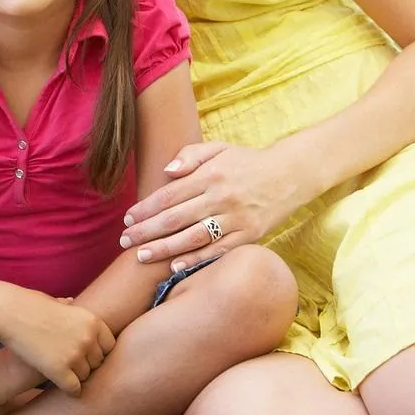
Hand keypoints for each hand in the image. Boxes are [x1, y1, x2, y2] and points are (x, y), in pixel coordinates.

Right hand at [0, 292, 113, 394]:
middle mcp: (88, 338)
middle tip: (70, 363)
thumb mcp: (54, 301)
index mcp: (92, 321)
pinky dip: (69, 389)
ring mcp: (75, 356)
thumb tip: (70, 303)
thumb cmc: (27, 304)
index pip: (109, 346)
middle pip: (98, 363)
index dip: (96, 350)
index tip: (84, 353)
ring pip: (85, 377)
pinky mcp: (59, 370)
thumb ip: (67, 308)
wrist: (7, 311)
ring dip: (75, 375)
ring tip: (61, 371)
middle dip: (85, 363)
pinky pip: (74, 389)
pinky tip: (60, 384)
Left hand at [121, 141, 303, 271]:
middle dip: (146, 231)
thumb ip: (190, 155)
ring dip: (165, 249)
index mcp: (210, 176)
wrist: (290, 175)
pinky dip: (197, 260)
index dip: (145, 209)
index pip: (169, 195)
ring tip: (141, 256)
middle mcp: (221, 198)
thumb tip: (166, 172)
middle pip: (176, 218)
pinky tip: (176, 267)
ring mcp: (236, 219)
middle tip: (124, 241)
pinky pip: (220, 251)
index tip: (126, 219)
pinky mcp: (251, 235)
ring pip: (194, 237)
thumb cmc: (246, 161)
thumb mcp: (218, 148)